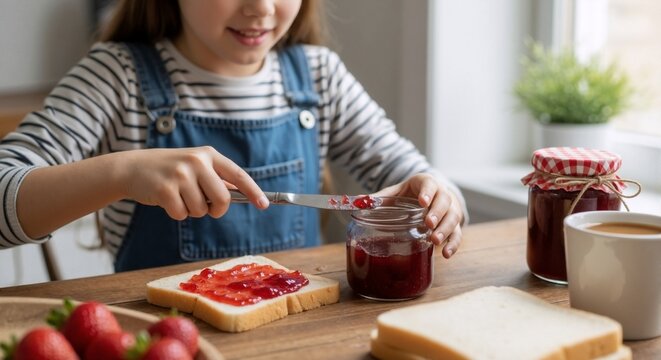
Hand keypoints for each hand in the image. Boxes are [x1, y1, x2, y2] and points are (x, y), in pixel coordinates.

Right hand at [117, 146, 267, 219]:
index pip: (237, 174)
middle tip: (204, 206)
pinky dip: (176, 213)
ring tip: (178, 196)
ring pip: (201, 210)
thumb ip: (216, 178)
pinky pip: (182, 214)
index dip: (253, 191)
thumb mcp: (194, 165)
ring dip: (191, 211)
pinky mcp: (165, 189)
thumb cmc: (169, 171)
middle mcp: (196, 161)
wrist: (131, 168)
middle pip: (223, 199)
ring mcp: (180, 174)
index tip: (264, 204)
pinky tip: (166, 200)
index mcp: (208, 155)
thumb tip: (242, 194)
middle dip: (216, 210)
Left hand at [373, 173, 463, 257]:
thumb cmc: (411, 194)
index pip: (429, 184)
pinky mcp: (455, 224)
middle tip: (427, 224)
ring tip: (434, 240)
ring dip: (445, 229)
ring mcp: (451, 209)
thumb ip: (379, 198)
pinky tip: (446, 253)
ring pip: (454, 217)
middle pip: (445, 201)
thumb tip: (357, 202)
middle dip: (437, 213)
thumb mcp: (396, 193)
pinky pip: (457, 233)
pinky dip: (454, 243)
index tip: (422, 202)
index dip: (427, 192)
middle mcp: (442, 194)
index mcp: (426, 183)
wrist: (431, 196)